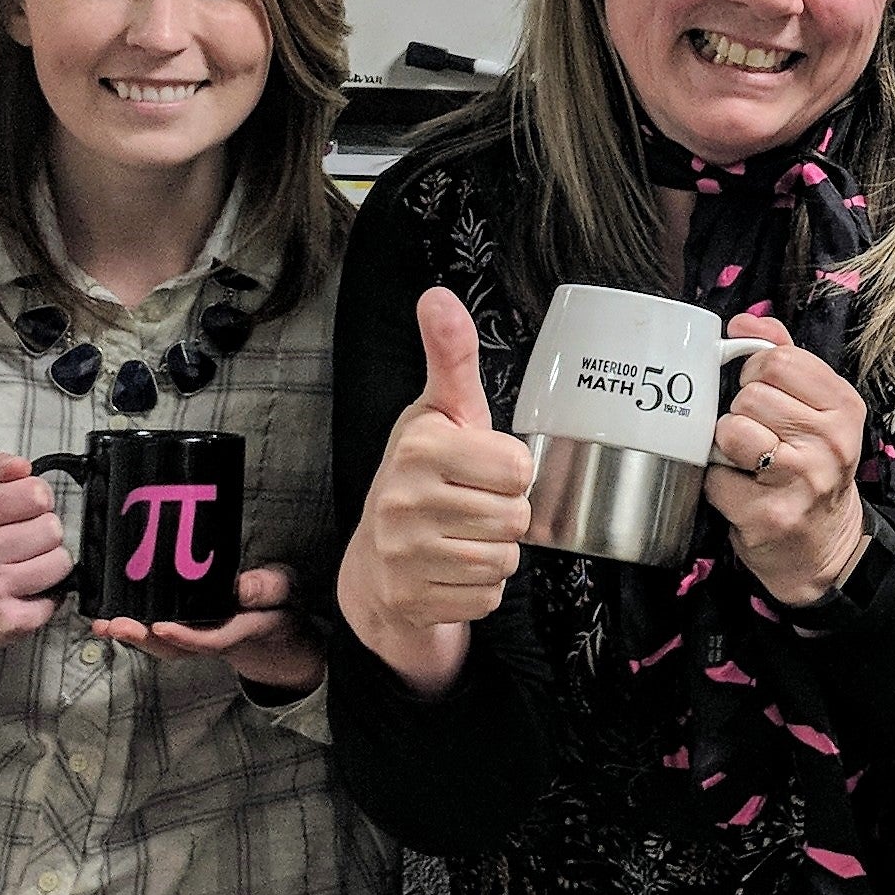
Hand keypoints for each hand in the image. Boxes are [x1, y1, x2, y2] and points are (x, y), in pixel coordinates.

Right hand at [0, 453, 72, 675]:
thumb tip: (22, 465)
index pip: (34, 493)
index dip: (38, 500)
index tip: (27, 510)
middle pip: (52, 528)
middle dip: (44, 533)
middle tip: (24, 543)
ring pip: (60, 562)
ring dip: (50, 563)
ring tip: (26, 566)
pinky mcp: (10, 621)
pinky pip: (57, 597)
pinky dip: (48, 594)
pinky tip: (26, 590)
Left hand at [99, 563, 323, 692]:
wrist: (277, 628)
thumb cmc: (278, 604)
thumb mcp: (284, 590)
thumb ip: (268, 589)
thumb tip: (241, 588)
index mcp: (239, 630)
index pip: (211, 639)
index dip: (186, 636)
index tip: (162, 626)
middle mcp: (211, 639)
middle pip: (174, 648)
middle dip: (144, 638)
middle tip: (115, 626)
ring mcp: (195, 637)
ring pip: (161, 644)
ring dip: (131, 635)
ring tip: (102, 624)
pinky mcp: (183, 630)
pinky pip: (156, 634)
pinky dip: (132, 627)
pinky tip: (107, 618)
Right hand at [336, 289, 532, 696]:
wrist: (375, 561)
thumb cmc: (422, 476)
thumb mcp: (440, 412)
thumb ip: (451, 357)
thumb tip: (437, 295)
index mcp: (419, 445)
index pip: (520, 467)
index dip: (510, 472)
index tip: (478, 470)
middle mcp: (403, 499)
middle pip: (517, 518)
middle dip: (505, 516)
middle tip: (470, 508)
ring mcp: (403, 554)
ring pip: (504, 561)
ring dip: (493, 554)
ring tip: (460, 538)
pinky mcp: (410, 599)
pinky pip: (486, 598)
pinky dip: (477, 590)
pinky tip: (449, 571)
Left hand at [705, 315, 869, 605]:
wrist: (825, 548)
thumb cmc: (813, 470)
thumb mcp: (817, 410)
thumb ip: (785, 357)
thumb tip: (744, 323)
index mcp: (843, 407)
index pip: (779, 358)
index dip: (755, 373)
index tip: (761, 394)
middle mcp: (831, 441)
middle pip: (750, 394)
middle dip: (741, 413)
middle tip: (758, 437)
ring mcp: (802, 480)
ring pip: (731, 430)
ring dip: (726, 447)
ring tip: (748, 462)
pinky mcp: (769, 514)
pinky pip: (715, 477)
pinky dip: (718, 485)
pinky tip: (743, 493)